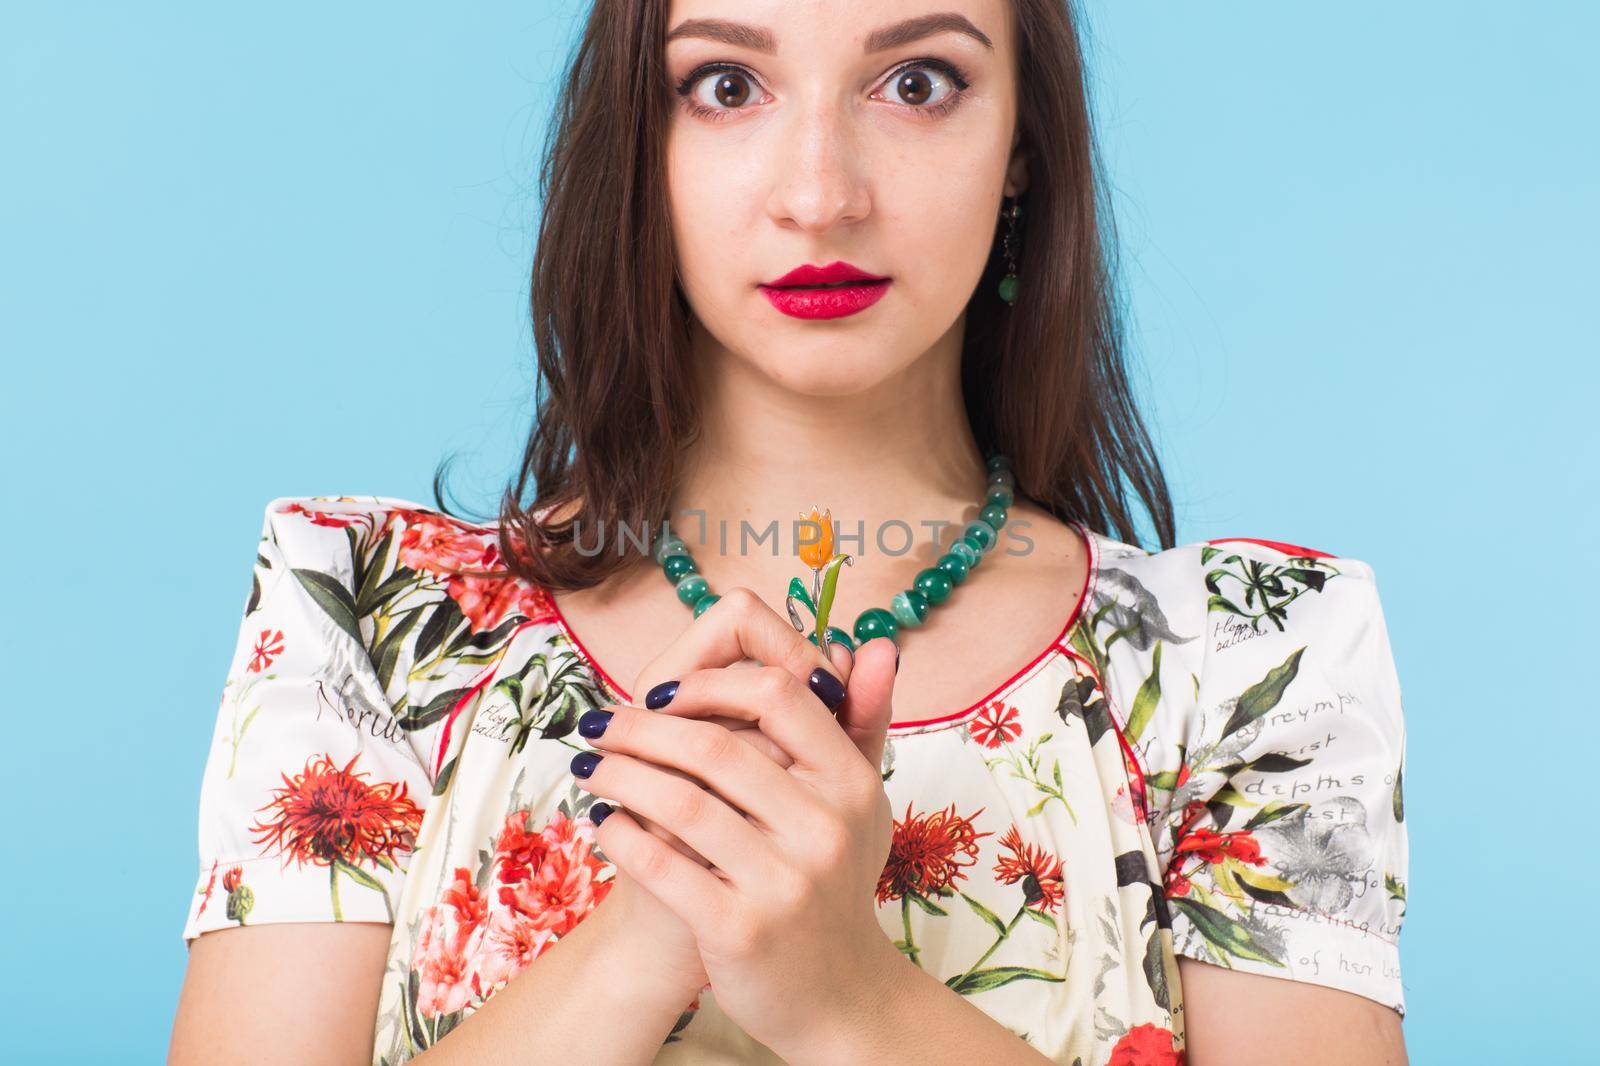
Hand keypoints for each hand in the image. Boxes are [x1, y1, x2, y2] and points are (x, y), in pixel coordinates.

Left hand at [577, 591, 902, 1055]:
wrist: (835, 997)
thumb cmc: (832, 882)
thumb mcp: (857, 803)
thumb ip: (859, 720)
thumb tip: (875, 645)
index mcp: (851, 782)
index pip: (779, 692)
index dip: (710, 681)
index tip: (663, 693)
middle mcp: (826, 827)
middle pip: (716, 744)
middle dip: (642, 726)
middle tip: (601, 723)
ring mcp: (784, 881)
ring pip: (679, 800)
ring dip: (620, 775)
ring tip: (592, 767)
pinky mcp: (739, 929)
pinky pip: (659, 864)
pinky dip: (620, 837)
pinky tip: (604, 825)